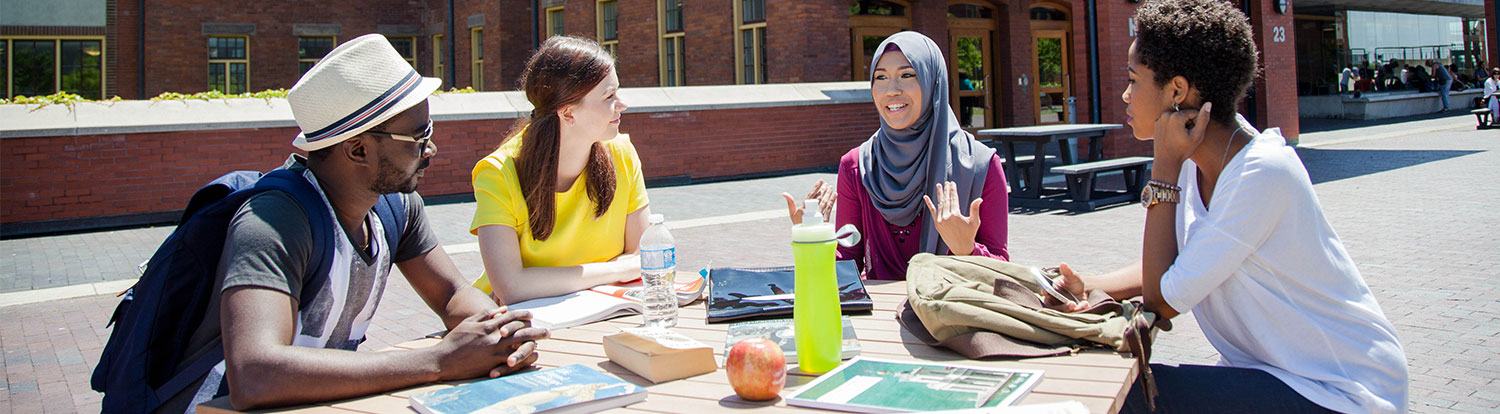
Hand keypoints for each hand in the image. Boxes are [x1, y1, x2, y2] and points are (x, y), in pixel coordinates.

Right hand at [434, 307, 548, 379]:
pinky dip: (524, 360)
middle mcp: (494, 337)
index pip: (511, 317)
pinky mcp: (493, 363)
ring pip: (520, 346)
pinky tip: (532, 359)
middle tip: (548, 332)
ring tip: (543, 347)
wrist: (443, 360)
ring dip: (534, 345)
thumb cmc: (454, 340)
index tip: (532, 315)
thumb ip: (485, 314)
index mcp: (488, 325)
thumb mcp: (468, 323)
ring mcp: (494, 351)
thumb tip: (501, 309)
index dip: (523, 315)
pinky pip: (513, 362)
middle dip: (536, 331)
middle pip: (521, 331)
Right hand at [782, 179, 834, 224]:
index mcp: (803, 209)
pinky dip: (832, 200)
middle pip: (819, 198)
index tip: (821, 181)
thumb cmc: (798, 224)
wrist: (807, 237)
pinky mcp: (824, 220)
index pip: (810, 195)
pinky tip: (835, 195)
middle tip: (827, 184)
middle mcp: (811, 211)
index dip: (816, 187)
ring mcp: (819, 215)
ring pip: (825, 201)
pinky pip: (829, 208)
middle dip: (824, 190)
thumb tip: (784, 193)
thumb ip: (790, 202)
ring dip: (828, 193)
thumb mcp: (792, 214)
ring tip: (831, 187)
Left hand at [922, 181, 982, 255]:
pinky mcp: (936, 224)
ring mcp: (940, 221)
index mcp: (955, 215)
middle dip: (946, 190)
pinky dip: (929, 204)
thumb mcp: (974, 222)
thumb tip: (979, 199)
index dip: (953, 190)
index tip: (952, 183)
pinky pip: (932, 212)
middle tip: (946, 182)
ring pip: (939, 204)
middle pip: (946, 200)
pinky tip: (926, 197)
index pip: (953, 199)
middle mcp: (946, 217)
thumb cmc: (969, 234)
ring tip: (939, 186)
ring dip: (939, 194)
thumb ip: (974, 209)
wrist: (960, 247)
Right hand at [1050, 263, 1089, 312]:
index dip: (1046, 293)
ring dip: (1073, 310)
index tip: (1048, 291)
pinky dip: (1080, 311)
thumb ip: (1068, 272)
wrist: (1081, 293)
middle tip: (1072, 304)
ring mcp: (1060, 309)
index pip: (1045, 292)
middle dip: (1064, 307)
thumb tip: (1063, 264)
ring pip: (1063, 313)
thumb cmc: (1073, 284)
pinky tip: (1087, 305)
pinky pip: (1072, 315)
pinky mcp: (1068, 314)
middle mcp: (1052, 302)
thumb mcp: (1072, 277)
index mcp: (1050, 291)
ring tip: (1084, 304)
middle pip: (1054, 307)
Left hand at [1151, 101, 1211, 164]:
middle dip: (1188, 123)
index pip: (1194, 113)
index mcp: (1175, 116)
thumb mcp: (1197, 136)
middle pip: (1185, 115)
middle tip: (1185, 137)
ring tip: (1179, 137)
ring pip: (1178, 118)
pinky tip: (1172, 137)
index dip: (1196, 124)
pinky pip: (1170, 122)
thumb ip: (1203, 119)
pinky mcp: (1157, 124)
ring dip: (1181, 125)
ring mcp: (1159, 119)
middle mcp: (1166, 115)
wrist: (1166, 161)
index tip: (1191, 134)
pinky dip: (1173, 127)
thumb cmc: (1182, 150)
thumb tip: (1208, 103)